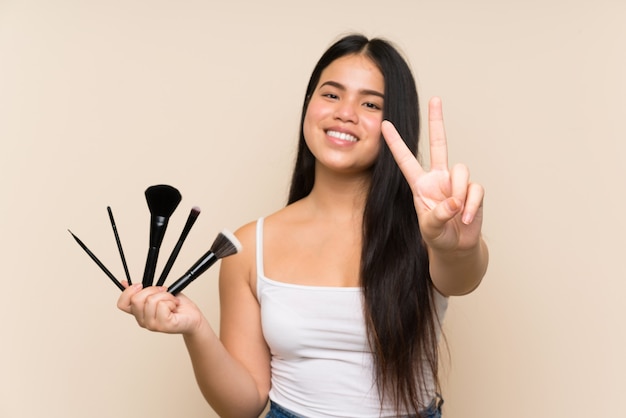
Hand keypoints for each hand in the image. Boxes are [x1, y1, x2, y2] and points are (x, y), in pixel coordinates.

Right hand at [117, 282, 203, 333]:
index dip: (128, 291)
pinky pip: (162, 305)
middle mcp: (143, 321)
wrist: (192, 316)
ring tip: (171, 301)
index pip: (122, 304)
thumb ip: (142, 290)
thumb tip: (124, 282)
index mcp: (139, 313)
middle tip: (163, 291)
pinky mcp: (163, 325)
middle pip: (136, 299)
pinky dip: (171, 301)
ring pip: (151, 300)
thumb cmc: (176, 305)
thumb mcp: (157, 293)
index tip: (140, 284)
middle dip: (152, 290)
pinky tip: (174, 306)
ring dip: (165, 296)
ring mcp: (152, 325)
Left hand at [381, 97, 483, 253]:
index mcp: (420, 184)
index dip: (395, 143)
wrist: (456, 246)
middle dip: (437, 121)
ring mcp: (456, 182)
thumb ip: (437, 215)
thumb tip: (454, 201)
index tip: (384, 124)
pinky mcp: (473, 190)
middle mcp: (438, 178)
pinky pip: (475, 190)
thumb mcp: (429, 228)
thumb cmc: (438, 235)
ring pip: (461, 170)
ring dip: (459, 194)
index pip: (405, 160)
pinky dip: (470, 205)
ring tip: (457, 213)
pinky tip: (465, 218)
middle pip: (439, 143)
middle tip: (435, 99)